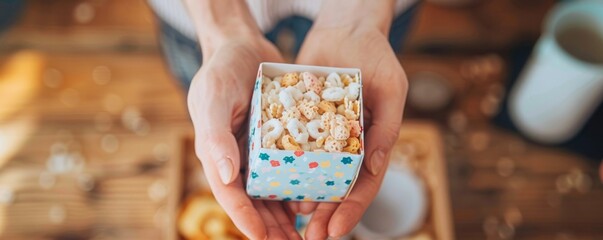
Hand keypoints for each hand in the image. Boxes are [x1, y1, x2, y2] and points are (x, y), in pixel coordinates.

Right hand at [187, 34, 300, 239]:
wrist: (240, 45)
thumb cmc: (221, 70)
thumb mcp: (214, 99)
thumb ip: (215, 137)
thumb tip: (223, 176)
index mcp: (217, 155)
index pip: (230, 195)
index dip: (245, 218)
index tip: (263, 239)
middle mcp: (238, 158)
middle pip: (254, 201)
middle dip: (272, 226)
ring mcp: (257, 150)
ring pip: (273, 190)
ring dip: (288, 213)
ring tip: (307, 233)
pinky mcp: (276, 139)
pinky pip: (288, 167)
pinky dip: (299, 184)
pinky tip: (317, 198)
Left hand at [293, 21, 407, 238]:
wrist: (345, 29)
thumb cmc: (377, 56)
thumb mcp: (391, 89)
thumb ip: (387, 127)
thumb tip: (373, 169)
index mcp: (374, 143)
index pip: (364, 184)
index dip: (352, 210)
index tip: (335, 231)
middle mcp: (350, 145)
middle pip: (338, 188)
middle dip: (326, 215)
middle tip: (310, 236)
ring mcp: (326, 136)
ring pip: (316, 176)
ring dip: (306, 199)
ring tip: (291, 220)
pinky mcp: (304, 123)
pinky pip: (296, 152)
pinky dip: (290, 171)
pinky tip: (278, 188)